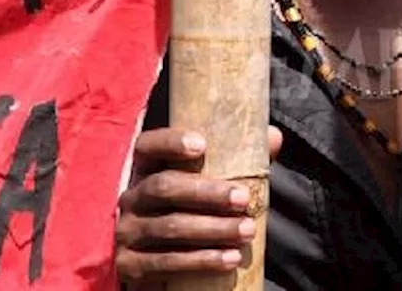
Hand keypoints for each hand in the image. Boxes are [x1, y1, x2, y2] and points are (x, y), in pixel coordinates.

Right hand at [115, 125, 282, 287]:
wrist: (159, 264)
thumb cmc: (190, 212)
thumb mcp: (206, 184)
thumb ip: (237, 159)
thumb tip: (274, 136)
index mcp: (144, 169)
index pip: (148, 146)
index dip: (170, 142)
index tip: (202, 144)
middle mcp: (130, 197)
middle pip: (163, 187)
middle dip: (207, 192)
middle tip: (242, 198)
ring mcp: (126, 231)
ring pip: (170, 227)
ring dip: (213, 229)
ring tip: (246, 230)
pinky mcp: (130, 265)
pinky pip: (166, 262)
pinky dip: (201, 260)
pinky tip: (229, 259)